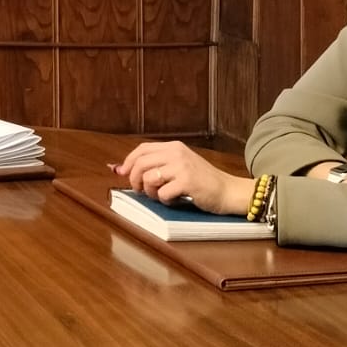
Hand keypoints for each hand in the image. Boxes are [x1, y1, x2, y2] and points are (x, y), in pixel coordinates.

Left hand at [113, 140, 251, 214]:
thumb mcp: (180, 165)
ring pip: (149, 178)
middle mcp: (177, 153)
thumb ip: (155, 164)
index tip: (121, 174)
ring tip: (161, 196)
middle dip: (134, 179)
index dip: (128, 162)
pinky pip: (162, 193)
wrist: (228, 191)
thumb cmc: (202, 181)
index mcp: (174, 146)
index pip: (141, 149)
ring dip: (150, 192)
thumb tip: (118, 168)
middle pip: (141, 163)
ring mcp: (182, 166)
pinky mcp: (187, 182)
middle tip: (140, 191)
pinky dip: (164, 200)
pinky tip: (174, 200)